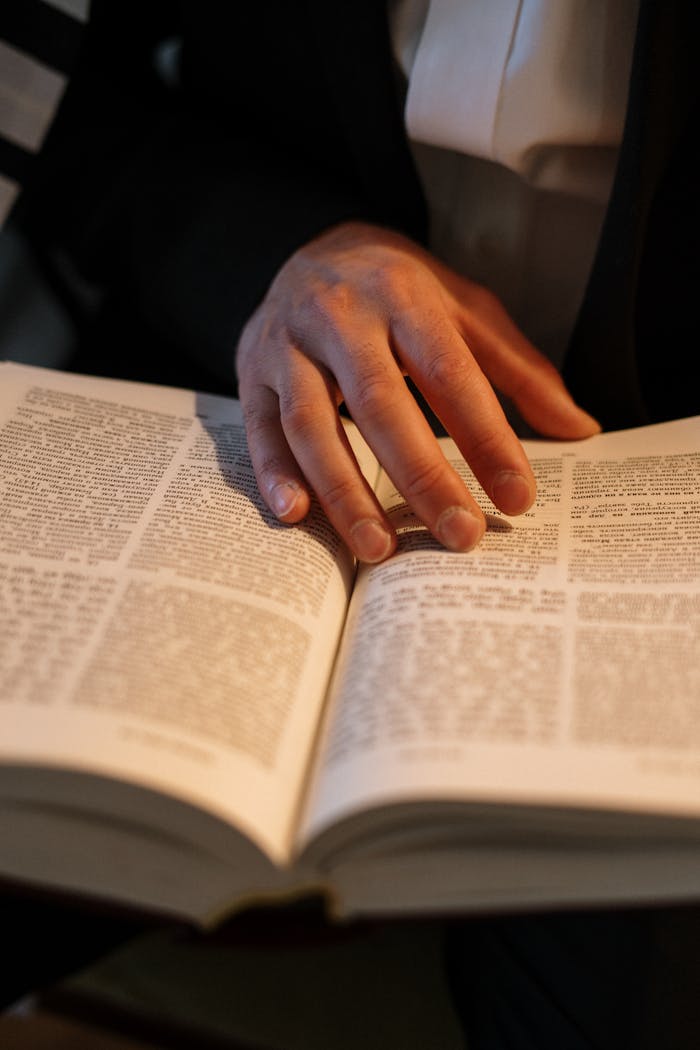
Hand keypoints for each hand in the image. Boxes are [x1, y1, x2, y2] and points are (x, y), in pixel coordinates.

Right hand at [236, 222, 598, 561]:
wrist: (307, 245)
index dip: (485, 437)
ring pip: (311, 423)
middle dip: (421, 475)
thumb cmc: (398, 290)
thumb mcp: (465, 309)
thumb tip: (580, 429)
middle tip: (459, 536)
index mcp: (405, 295)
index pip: (450, 372)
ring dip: (344, 491)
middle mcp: (341, 316)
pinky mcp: (250, 372)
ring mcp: (288, 345)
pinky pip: (259, 427)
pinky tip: (296, 516)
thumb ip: (519, 370)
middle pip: (380, 402)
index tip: (517, 497)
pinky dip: (274, 473)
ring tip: (380, 549)